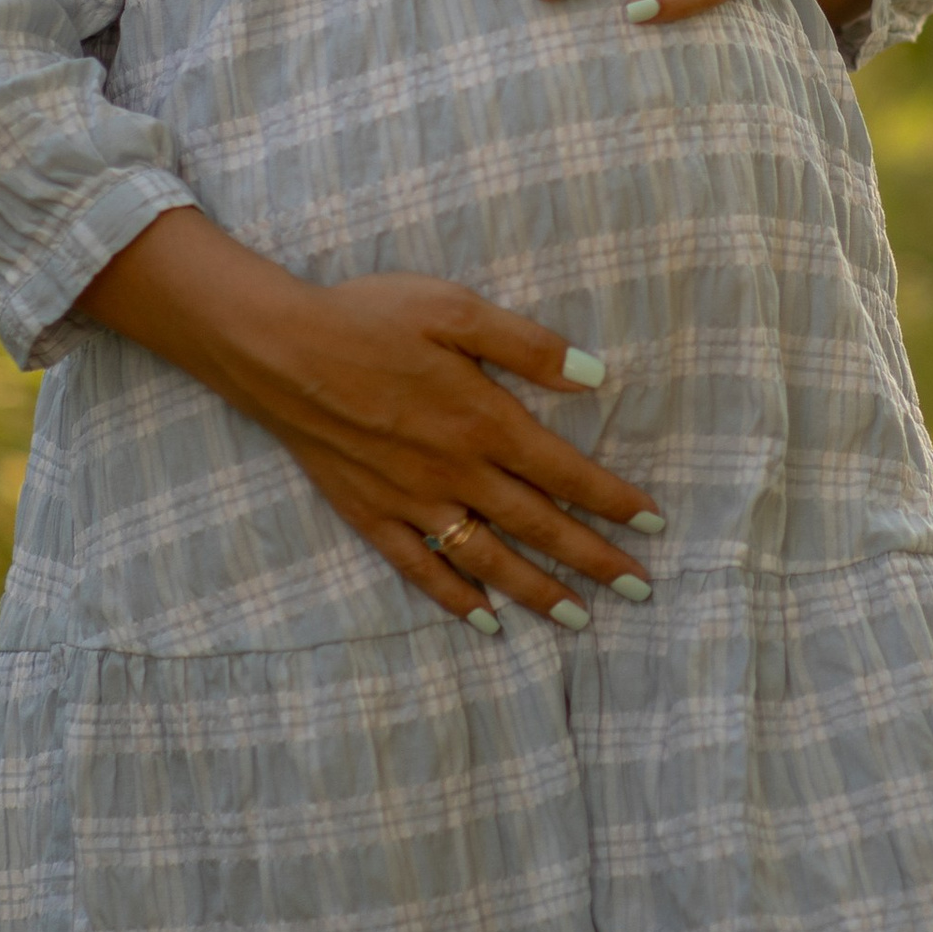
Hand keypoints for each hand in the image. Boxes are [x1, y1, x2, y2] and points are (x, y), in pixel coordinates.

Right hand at [78, 212, 662, 631]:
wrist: (278, 351)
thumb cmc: (369, 318)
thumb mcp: (455, 310)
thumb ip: (527, 347)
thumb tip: (596, 375)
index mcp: (483, 422)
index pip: (566, 473)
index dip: (614, 501)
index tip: (654, 524)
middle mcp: (455, 474)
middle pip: (539, 528)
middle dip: (595, 561)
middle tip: (640, 589)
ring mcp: (412, 502)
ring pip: (488, 560)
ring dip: (537, 591)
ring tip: (577, 618)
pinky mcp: (371, 515)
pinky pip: (422, 570)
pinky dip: (455, 600)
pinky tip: (484, 622)